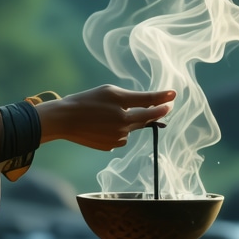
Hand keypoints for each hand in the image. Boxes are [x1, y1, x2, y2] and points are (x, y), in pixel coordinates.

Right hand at [35, 85, 175, 150]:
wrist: (64, 120)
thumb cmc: (87, 100)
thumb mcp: (111, 92)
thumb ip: (135, 98)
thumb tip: (153, 105)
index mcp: (124, 111)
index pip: (151, 104)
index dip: (163, 99)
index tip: (173, 95)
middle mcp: (123, 127)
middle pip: (145, 118)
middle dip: (153, 112)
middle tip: (162, 106)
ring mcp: (117, 139)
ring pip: (132, 129)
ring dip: (129, 122)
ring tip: (108, 114)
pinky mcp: (109, 147)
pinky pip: (121, 138)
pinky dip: (118, 131)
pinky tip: (102, 126)